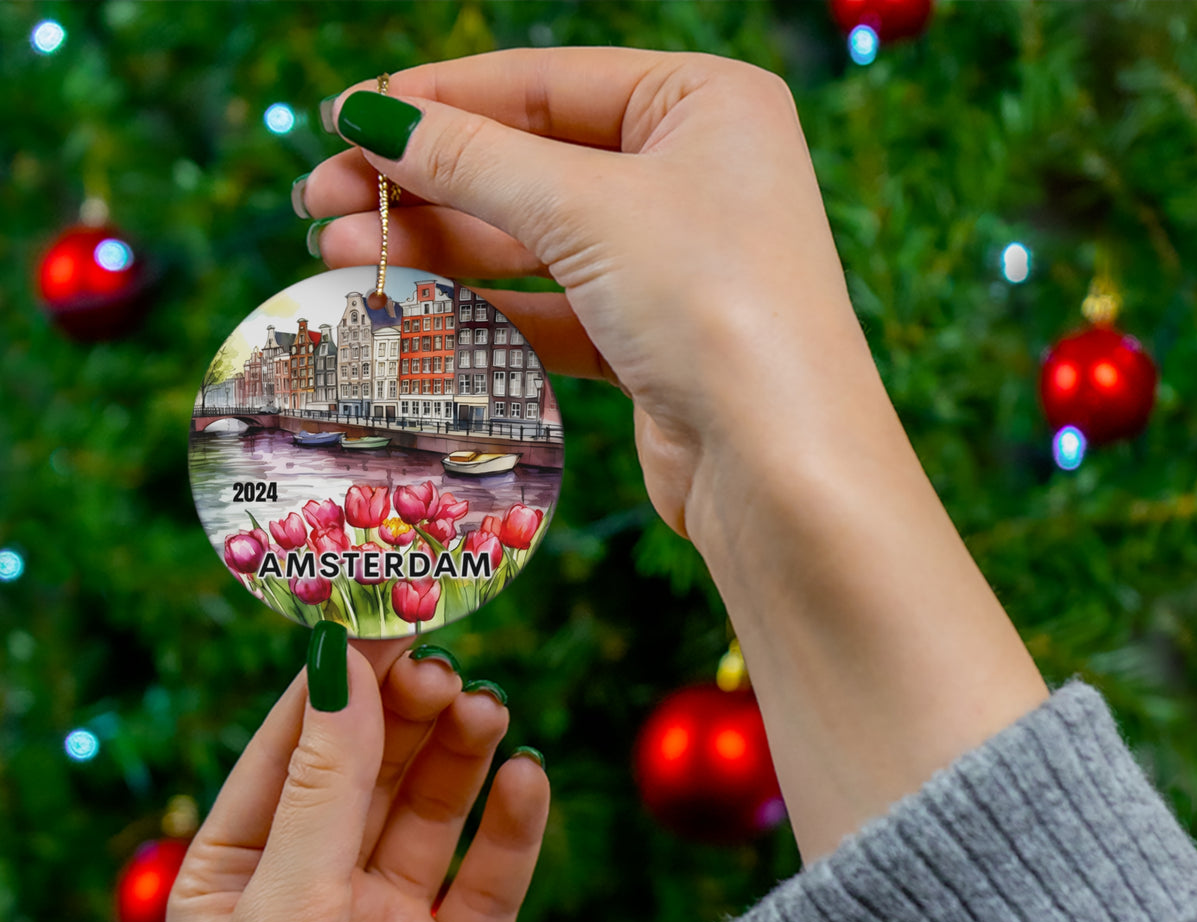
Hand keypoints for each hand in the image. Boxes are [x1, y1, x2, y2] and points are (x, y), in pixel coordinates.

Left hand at [167, 632, 548, 921]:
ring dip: (462, 757)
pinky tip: (528, 781)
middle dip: (408, 717)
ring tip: (489, 712)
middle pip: (371, 771)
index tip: (387, 619)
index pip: (292, 748)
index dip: (339, 683)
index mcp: (240, 874)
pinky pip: (490, 876)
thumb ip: (325, 786)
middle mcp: (315, 890)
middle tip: (449, 671)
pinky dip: (512, 826)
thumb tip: (342, 666)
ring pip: (433, 812)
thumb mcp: (287, 909)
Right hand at [301, 47, 878, 548]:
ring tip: (337, 255)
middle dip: (422, 183)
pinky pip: (550, 310)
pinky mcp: (650, 341)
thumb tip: (372, 116)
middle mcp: (693, 175)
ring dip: (436, 249)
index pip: (543, 83)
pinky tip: (409, 310)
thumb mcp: (586, 209)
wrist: (780, 467)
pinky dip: (482, 312)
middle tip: (319, 200)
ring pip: (532, 243)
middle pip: (529, 164)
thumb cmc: (711, 304)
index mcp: (703, 104)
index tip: (343, 118)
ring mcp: (672, 262)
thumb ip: (474, 159)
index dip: (436, 100)